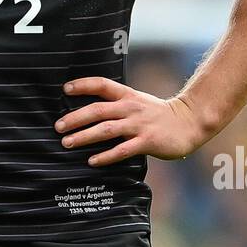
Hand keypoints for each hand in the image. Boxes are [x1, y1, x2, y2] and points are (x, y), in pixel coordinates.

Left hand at [56, 77, 214, 166]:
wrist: (189, 122)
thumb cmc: (159, 115)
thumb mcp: (138, 102)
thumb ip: (117, 105)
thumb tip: (89, 112)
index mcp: (127, 96)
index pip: (102, 85)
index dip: (83, 85)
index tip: (65, 89)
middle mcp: (130, 108)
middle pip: (98, 110)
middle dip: (75, 118)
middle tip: (57, 127)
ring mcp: (139, 125)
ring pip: (106, 129)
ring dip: (84, 136)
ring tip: (67, 143)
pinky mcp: (147, 142)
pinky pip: (122, 150)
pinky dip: (105, 156)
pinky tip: (92, 161)